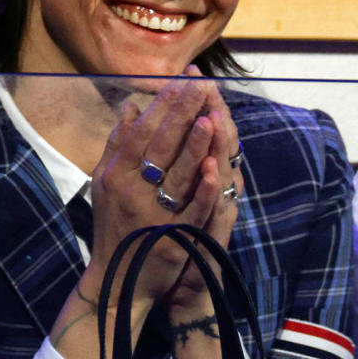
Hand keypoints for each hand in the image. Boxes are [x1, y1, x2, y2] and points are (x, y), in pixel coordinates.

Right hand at [83, 72, 235, 310]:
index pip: (140, 133)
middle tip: (199, 86)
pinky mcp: (172, 237)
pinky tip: (215, 168)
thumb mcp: (105, 183)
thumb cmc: (113, 226)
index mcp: (116, 175)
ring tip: (208, 117)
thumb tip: (130, 107)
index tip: (178, 81)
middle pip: (159, 146)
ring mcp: (153, 215)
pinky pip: (191, 210)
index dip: (160, 106)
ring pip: (176, 175)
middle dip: (181, 114)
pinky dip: (202, 189)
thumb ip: (117, 145)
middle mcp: (131, 192)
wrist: (117, 282)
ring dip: (193, 146)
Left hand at [162, 80, 242, 318]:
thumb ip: (153, 150)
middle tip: (206, 84)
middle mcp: (214, 188)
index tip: (192, 73)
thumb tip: (135, 110)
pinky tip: (215, 169)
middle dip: (210, 113)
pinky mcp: (213, 237)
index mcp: (201, 173)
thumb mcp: (158, 186)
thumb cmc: (167, 234)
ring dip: (219, 145)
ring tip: (213, 117)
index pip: (204, 128)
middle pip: (217, 142)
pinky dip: (217, 189)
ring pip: (222, 171)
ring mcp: (216, 211)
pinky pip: (218, 209)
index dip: (200, 102)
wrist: (177, 285)